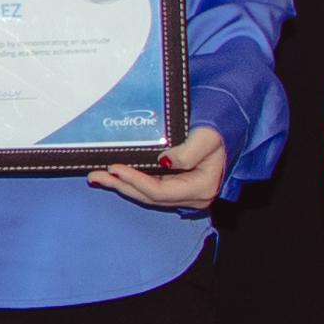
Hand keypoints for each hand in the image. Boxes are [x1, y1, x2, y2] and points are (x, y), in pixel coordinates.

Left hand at [88, 124, 232, 213]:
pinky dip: (131, 181)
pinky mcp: (176, 186)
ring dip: (122, 185)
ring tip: (97, 177)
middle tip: (95, 176)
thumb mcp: (208, 137)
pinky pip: (150, 187)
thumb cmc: (220, 129)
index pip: (160, 192)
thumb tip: (164, 162)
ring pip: (147, 194)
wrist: (228, 127)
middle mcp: (192, 196)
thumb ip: (189, 151)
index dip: (135, 181)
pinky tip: (114, 176)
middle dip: (121, 186)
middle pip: (149, 196)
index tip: (115, 168)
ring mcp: (184, 193)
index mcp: (202, 188)